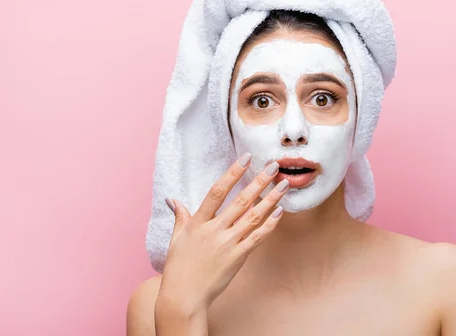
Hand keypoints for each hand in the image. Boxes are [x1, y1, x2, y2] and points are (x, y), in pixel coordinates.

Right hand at [157, 153, 288, 315]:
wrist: (184, 296)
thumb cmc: (178, 268)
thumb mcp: (176, 238)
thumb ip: (179, 216)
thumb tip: (172, 199)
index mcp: (198, 222)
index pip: (217, 191)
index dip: (232, 173)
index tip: (246, 158)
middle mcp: (214, 230)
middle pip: (240, 200)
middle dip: (259, 181)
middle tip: (274, 166)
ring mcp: (227, 244)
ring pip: (253, 216)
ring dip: (270, 199)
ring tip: (284, 185)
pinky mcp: (237, 257)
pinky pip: (257, 237)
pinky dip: (269, 224)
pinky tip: (280, 211)